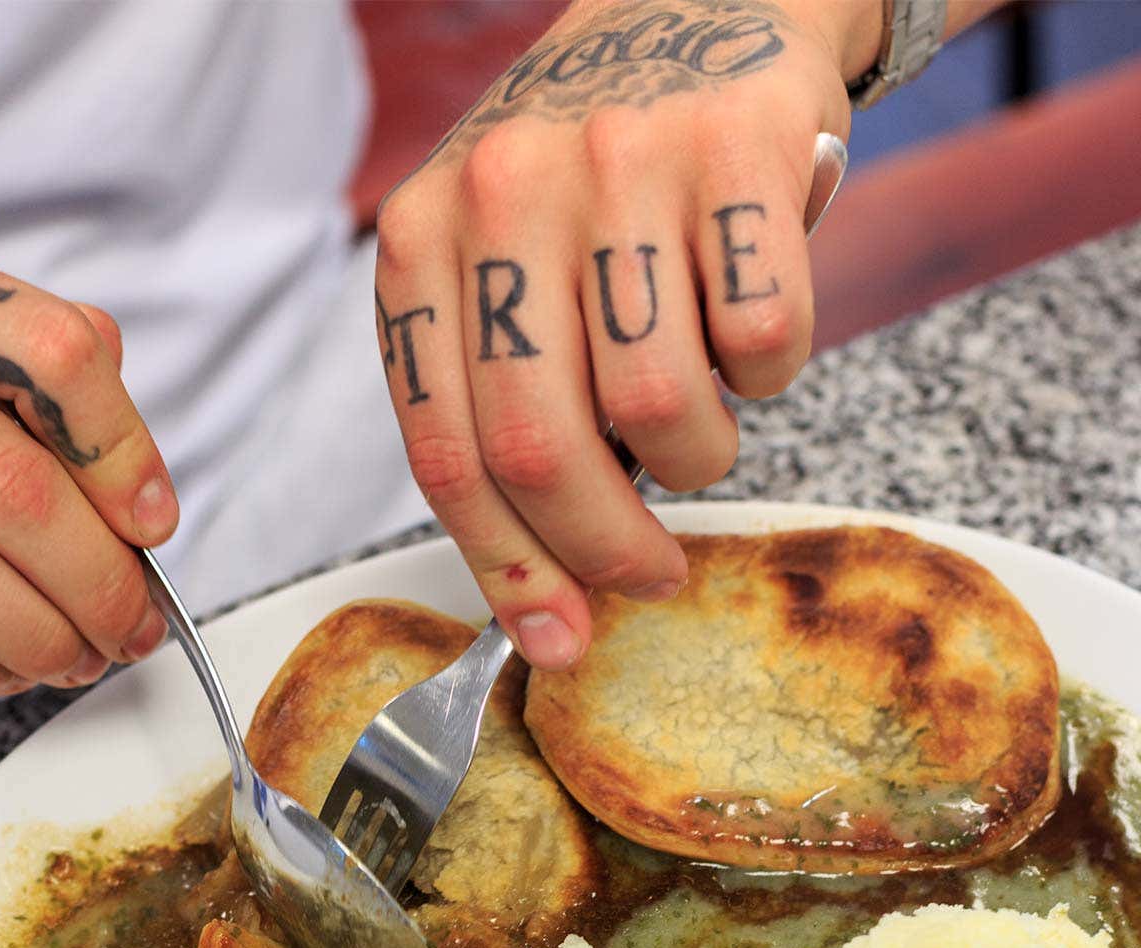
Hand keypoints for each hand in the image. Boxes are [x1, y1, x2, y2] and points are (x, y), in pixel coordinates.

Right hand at [0, 251, 173, 697]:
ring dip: (45, 638)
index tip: (155, 525)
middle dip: (100, 582)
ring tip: (85, 657)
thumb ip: (70, 389)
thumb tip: (141, 497)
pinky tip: (17, 662)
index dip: (122, 456)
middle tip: (136, 627)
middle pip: (19, 489)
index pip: (58, 358)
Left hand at [375, 0, 855, 669]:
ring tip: (698, 420)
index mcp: (421, 244)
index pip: (446, 452)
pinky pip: (761, 340)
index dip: (506, 570)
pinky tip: (747, 334)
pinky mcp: (736, 146)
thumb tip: (545, 606)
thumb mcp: (496, 273)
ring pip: (661, 405)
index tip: (559, 640)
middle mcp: (504, 195)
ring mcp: (619, 162)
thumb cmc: (587, 186)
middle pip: (543, 448)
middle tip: (650, 574)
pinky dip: (769, 373)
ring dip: (697, 455)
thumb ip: (498, 410)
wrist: (691, 3)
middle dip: (607, 548)